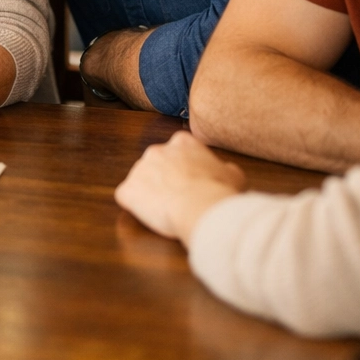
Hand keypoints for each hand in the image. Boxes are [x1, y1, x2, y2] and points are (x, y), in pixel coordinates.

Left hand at [114, 131, 246, 243]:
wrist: (200, 206)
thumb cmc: (218, 191)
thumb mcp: (233, 175)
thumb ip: (224, 168)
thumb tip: (226, 170)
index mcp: (181, 143)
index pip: (179, 151)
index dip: (186, 169)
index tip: (193, 182)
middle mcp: (156, 150)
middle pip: (157, 164)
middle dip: (165, 179)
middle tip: (180, 197)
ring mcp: (138, 169)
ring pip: (141, 181)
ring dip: (150, 193)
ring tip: (168, 209)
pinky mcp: (126, 190)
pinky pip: (127, 198)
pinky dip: (136, 207)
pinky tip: (151, 216)